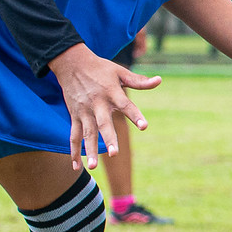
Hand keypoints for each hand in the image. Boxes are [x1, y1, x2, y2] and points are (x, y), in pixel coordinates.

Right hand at [48, 44, 159, 170]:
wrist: (71, 63)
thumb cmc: (100, 68)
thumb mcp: (120, 72)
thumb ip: (139, 81)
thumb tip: (159, 81)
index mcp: (111, 92)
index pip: (125, 105)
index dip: (135, 115)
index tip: (144, 126)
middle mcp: (97, 104)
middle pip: (103, 123)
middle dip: (108, 138)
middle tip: (115, 154)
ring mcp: (84, 111)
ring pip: (86, 133)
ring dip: (88, 150)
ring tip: (93, 167)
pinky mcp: (74, 116)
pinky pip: (73, 136)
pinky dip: (73, 151)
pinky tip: (75, 167)